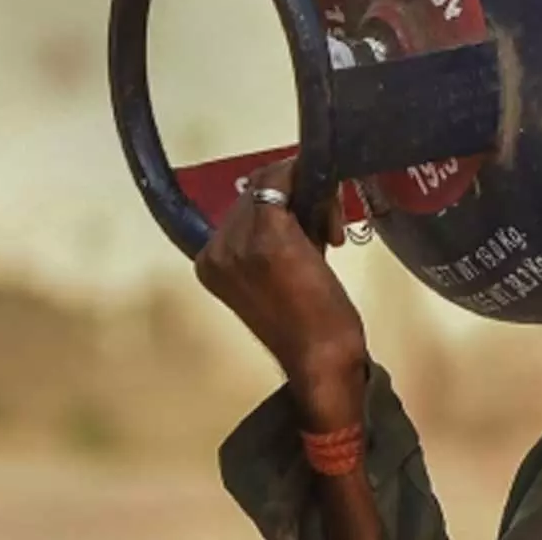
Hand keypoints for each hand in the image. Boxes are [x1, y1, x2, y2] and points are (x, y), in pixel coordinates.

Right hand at [195, 159, 366, 424]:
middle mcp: (217, 250)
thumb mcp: (275, 278)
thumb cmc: (307, 325)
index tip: (310, 218)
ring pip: (272, 184)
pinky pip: (283, 183)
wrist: (319, 357)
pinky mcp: (270, 237)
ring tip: (330, 234)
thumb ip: (271, 242)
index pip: (242, 206)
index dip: (281, 203)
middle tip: (328, 226)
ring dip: (309, 196)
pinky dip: (308, 183)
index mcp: (210, 262)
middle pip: (255, 191)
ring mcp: (239, 243)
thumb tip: (293, 201)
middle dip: (296, 197)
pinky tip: (330, 218)